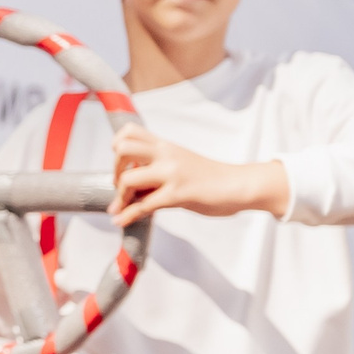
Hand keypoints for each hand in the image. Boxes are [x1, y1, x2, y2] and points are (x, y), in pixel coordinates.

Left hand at [108, 127, 289, 225]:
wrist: (239, 185)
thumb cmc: (210, 177)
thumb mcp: (180, 163)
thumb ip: (158, 168)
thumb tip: (132, 187)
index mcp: (165, 146)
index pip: (130, 131)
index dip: (117, 146)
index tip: (123, 164)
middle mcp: (166, 155)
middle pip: (122, 148)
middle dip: (114, 169)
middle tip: (122, 184)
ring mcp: (171, 174)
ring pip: (128, 179)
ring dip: (120, 196)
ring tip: (124, 206)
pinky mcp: (178, 194)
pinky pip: (144, 206)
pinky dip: (127, 215)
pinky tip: (121, 221)